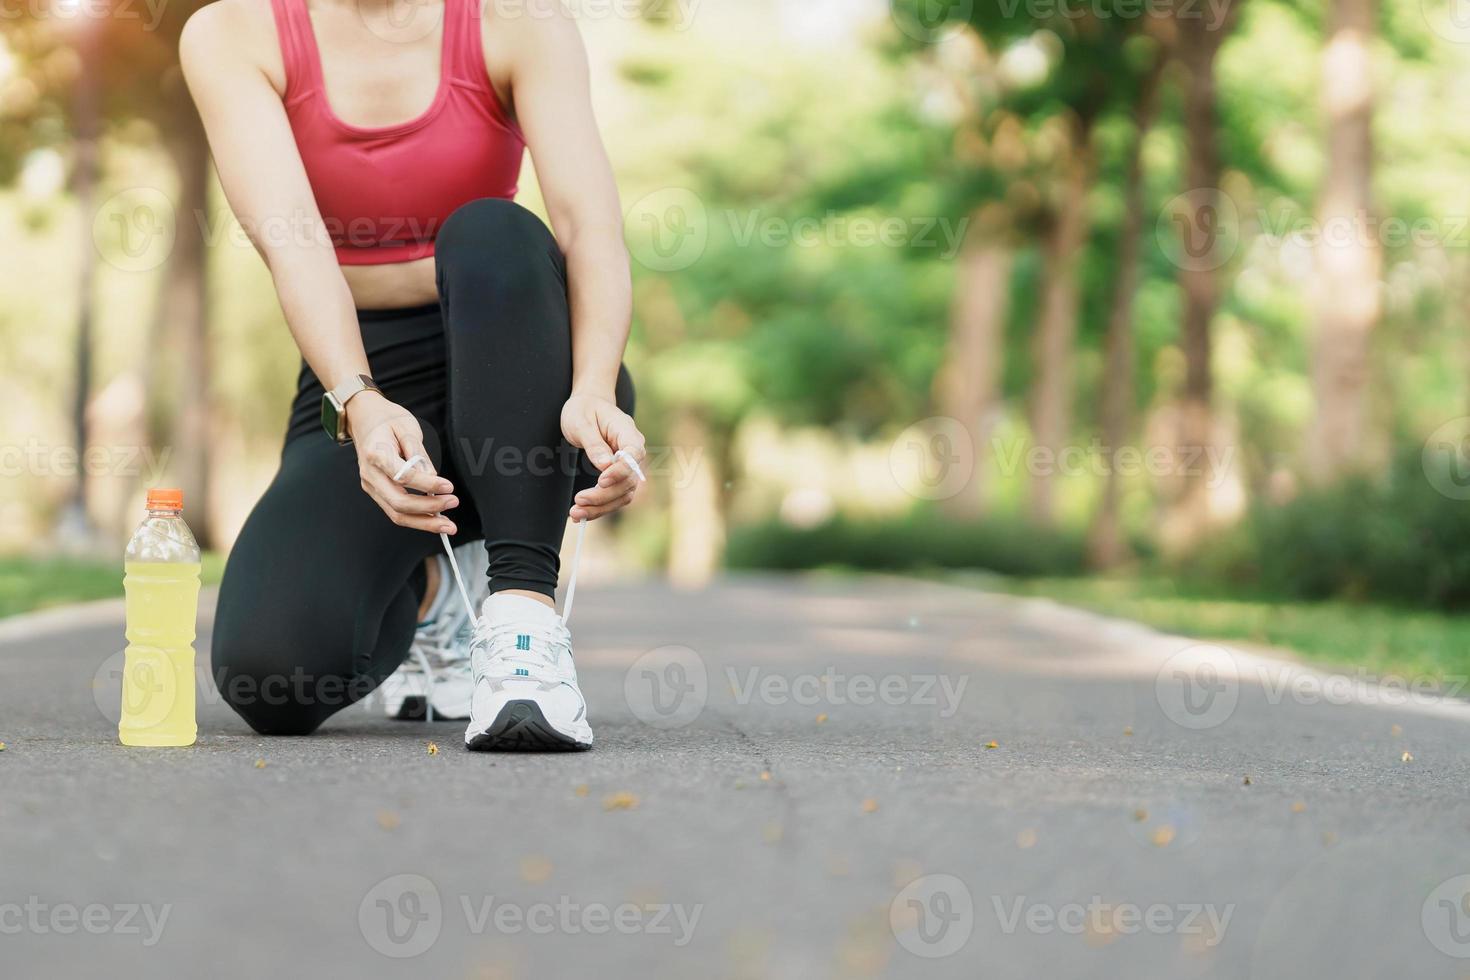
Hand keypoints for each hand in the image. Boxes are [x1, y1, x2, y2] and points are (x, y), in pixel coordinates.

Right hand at [347, 391, 458, 533]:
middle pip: (399, 503)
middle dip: (428, 509)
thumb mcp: (407, 427)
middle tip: (452, 503)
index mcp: (376, 454)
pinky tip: (434, 520)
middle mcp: (370, 474)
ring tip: (447, 525)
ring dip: (424, 523)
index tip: (448, 486)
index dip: (428, 484)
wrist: (363, 418)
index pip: (404, 477)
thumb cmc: (386, 420)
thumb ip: (419, 454)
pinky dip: (416, 519)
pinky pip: (395, 511)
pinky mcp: (377, 492)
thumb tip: (432, 476)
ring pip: (396, 514)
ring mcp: (371, 486)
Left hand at [560, 392, 646, 521]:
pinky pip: (614, 496)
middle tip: (578, 501)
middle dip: (604, 495)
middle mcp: (633, 451)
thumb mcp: (581, 421)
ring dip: (601, 507)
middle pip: (628, 480)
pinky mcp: (618, 477)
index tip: (601, 481)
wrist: (587, 407)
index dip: (621, 471)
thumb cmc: (584, 410)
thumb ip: (594, 444)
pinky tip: (581, 513)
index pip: (634, 455)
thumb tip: (604, 466)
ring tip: (575, 514)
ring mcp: (627, 466)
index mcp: (628, 432)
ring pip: (623, 494)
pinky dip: (599, 507)